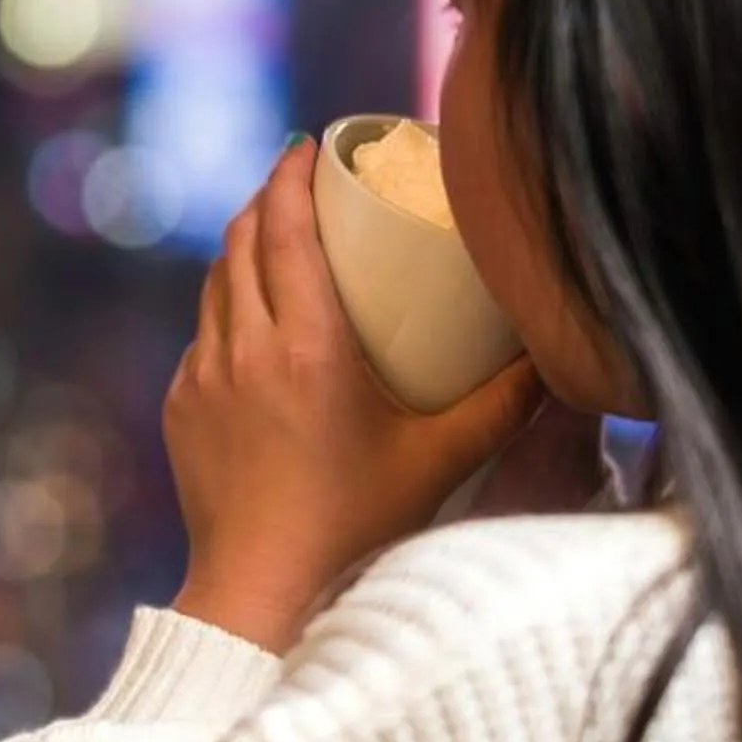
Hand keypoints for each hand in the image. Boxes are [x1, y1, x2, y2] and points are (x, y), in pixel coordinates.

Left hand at [165, 142, 546, 653]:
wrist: (260, 595)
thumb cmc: (356, 529)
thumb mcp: (441, 460)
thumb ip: (505, 406)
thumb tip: (559, 358)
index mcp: (305, 346)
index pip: (285, 230)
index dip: (293, 177)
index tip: (309, 146)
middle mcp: (244, 348)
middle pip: (241, 241)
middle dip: (267, 197)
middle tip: (300, 176)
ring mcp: (203, 378)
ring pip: (214, 283)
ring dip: (241, 247)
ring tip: (275, 233)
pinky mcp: (182, 410)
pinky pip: (202, 336)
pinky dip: (226, 309)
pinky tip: (251, 319)